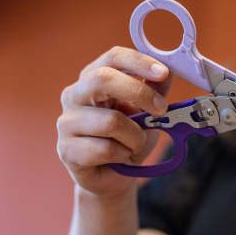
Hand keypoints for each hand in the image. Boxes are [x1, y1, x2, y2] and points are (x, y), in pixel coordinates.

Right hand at [57, 46, 172, 196]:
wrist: (112, 177)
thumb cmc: (127, 139)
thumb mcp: (147, 112)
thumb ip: (156, 90)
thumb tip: (169, 70)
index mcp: (92, 78)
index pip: (113, 57)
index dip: (139, 62)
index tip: (163, 72)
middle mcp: (74, 95)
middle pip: (103, 79)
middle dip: (139, 93)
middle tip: (161, 109)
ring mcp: (66, 122)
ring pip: (111, 121)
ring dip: (135, 136)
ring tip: (135, 144)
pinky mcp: (66, 149)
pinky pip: (105, 149)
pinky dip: (123, 154)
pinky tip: (119, 158)